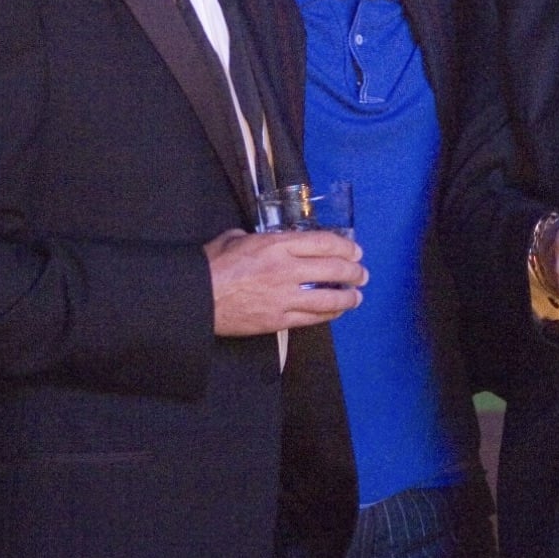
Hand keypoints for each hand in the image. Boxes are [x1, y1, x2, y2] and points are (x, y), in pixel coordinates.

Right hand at [206, 227, 366, 335]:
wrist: (196, 298)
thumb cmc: (212, 265)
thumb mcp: (235, 238)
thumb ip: (258, 237)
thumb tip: (265, 239)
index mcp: (277, 244)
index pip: (323, 243)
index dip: (345, 247)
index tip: (355, 251)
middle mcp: (287, 269)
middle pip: (333, 269)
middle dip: (353, 271)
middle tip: (362, 273)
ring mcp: (285, 297)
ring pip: (328, 297)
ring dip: (348, 296)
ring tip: (357, 295)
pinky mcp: (279, 320)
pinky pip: (312, 318)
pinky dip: (329, 314)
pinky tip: (337, 311)